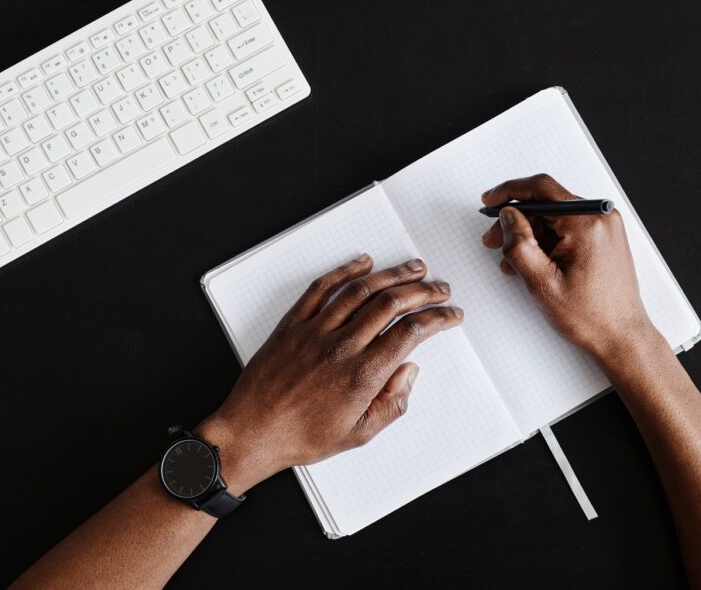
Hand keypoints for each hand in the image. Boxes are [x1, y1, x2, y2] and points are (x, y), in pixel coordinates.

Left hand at [198, 255, 461, 494]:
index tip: (450, 314)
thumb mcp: (358, 434)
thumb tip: (409, 372)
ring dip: (393, 274)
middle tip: (439, 287)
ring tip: (414, 269)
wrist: (250, 432)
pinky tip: (363, 263)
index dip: (438, 318)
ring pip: (362, 289)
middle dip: (423, 291)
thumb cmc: (299, 436)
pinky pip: (323, 287)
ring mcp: (316, 331)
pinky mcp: (294, 323)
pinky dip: (346, 270)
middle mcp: (341, 347)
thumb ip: (392, 404)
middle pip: (392, 303)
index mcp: (362, 376)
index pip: (411, 333)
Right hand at [480, 174, 666, 379]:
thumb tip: (507, 216)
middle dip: (516, 221)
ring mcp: (605, 226)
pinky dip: (547, 241)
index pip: (541, 189)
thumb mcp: (541, 282)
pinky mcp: (604, 237)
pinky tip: (534, 262)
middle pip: (546, 204)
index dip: (509, 191)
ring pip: (555, 217)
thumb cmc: (591, 316)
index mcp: (587, 223)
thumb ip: (518, 244)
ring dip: (530, 235)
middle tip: (493, 240)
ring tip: (513, 262)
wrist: (622, 337)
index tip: (489, 201)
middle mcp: (601, 217)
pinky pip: (568, 228)